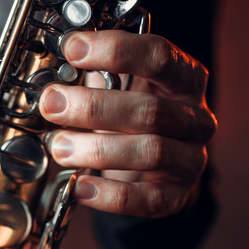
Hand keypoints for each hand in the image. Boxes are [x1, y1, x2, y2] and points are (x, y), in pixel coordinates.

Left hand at [39, 30, 216, 216]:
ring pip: (151, 152)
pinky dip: (110, 195)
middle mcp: (195, 118)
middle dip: (94, 107)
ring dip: (97, 150)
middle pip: (150, 110)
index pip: (159, 56)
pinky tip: (79, 187)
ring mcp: (190, 159)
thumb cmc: (133, 119)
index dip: (115, 50)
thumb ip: (97, 76)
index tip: (73, 49)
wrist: (158, 168)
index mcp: (185, 80)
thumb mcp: (123, 88)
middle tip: (53, 104)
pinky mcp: (177, 196)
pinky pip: (148, 199)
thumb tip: (54, 75)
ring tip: (60, 147)